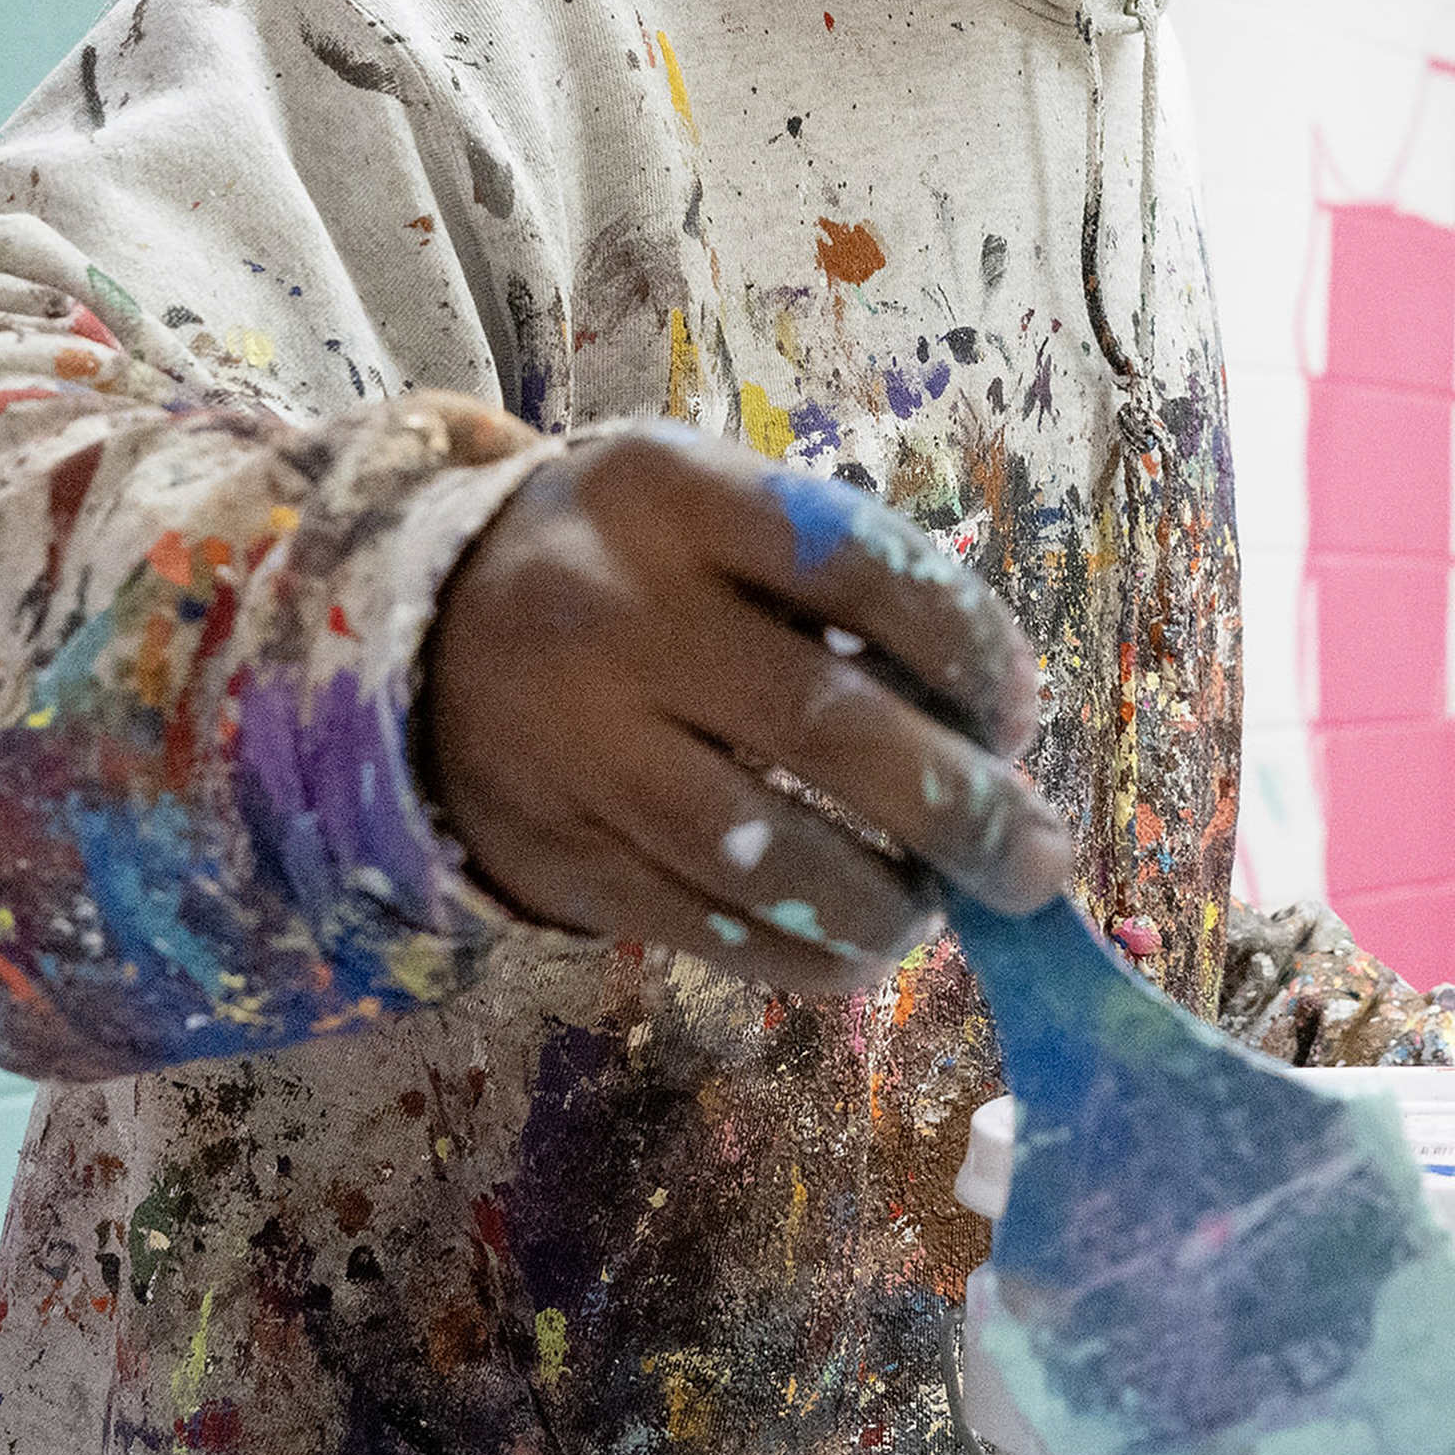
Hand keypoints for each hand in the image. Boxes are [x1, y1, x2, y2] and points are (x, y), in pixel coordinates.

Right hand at [418, 425, 1078, 994]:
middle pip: (824, 727)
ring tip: (946, 911)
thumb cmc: (627, 572)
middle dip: (961, 809)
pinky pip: (704, 930)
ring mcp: (576, 745)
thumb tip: (990, 739)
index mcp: (671, 497)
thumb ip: (834, 589)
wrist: (417, 638)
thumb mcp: (708, 517)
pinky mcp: (556, 854)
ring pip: (762, 856)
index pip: (861, 567)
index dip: (970, 651)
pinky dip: (805, 958)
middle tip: (1037, 859)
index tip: (1016, 715)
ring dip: (888, 904)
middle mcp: (614, 615)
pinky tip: (859, 950)